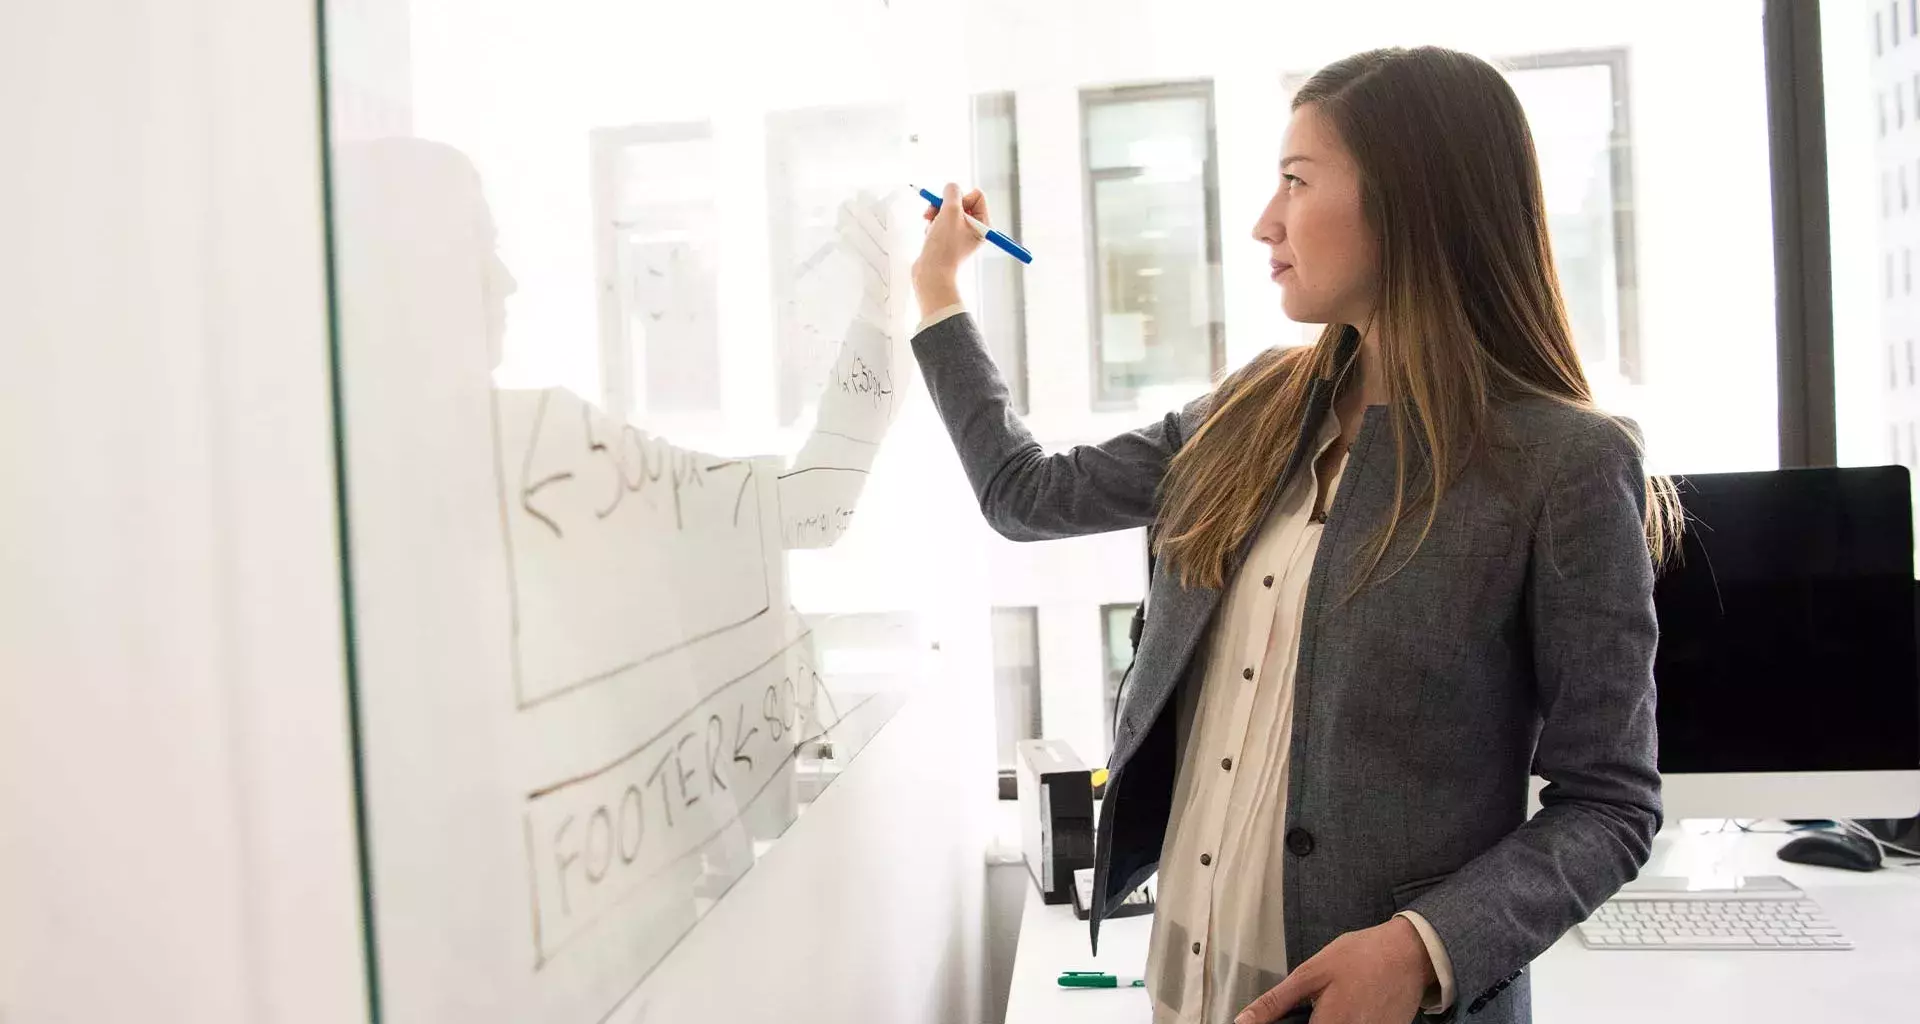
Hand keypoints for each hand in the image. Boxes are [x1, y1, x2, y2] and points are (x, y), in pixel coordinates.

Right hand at [910, 182, 986, 316]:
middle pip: (960, 201)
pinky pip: (940, 222)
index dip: (961, 197)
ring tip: (930, 228)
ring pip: (947, 211)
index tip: (952, 209)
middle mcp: (975, 230)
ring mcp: (961, 235)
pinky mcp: (947, 240)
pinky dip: (932, 225)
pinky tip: (928, 235)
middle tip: (932, 213)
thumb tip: (951, 187)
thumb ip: (952, 193)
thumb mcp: (950, 212)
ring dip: (936, 215)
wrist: (930, 274)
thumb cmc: (943, 246)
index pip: (977, 195)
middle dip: (944, 206)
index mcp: (984, 224)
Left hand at [1236, 918, 1433, 1023]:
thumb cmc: (1360, 957)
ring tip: (1341, 1001)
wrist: (1410, 953)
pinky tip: (1355, 1005)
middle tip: (1320, 1003)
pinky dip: (1350, 1021)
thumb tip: (1243, 1021)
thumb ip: (1276, 1001)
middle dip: (1312, 1021)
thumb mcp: (1311, 972)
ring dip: (1329, 1019)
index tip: (1289, 1016)